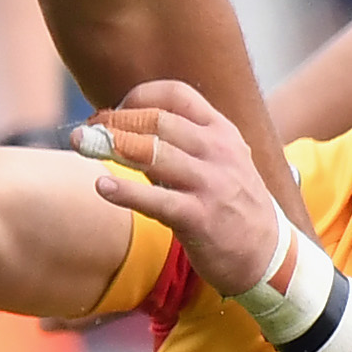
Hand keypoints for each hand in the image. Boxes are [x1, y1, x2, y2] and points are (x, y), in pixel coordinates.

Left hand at [72, 78, 283, 290]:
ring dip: (112, 145)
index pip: (177, 95)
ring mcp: (210, 184)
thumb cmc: (234, 206)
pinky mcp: (200, 218)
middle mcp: (218, 151)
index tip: (113, 109)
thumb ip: (183, 145)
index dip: (139, 96)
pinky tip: (102, 186)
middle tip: (87, 130)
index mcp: (222, 132)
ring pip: (153, 153)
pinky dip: (126, 191)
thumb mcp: (221, 163)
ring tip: (82, 144)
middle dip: (116, 120)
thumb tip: (128, 130)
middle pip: (157, 120)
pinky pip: (156, 200)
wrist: (270, 256)